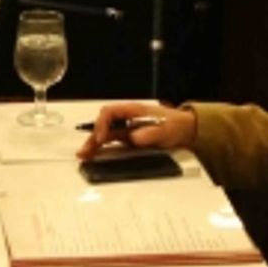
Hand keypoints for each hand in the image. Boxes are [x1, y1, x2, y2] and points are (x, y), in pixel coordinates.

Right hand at [76, 101, 194, 160]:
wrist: (183, 130)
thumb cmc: (174, 125)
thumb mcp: (165, 129)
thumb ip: (150, 133)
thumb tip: (134, 137)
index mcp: (132, 111)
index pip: (110, 112)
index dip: (102, 124)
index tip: (102, 138)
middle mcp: (126, 118)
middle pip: (103, 124)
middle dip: (93, 136)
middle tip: (86, 150)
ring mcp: (126, 128)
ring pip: (105, 134)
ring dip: (94, 143)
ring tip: (84, 155)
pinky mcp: (127, 138)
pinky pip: (111, 141)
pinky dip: (101, 148)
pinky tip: (94, 155)